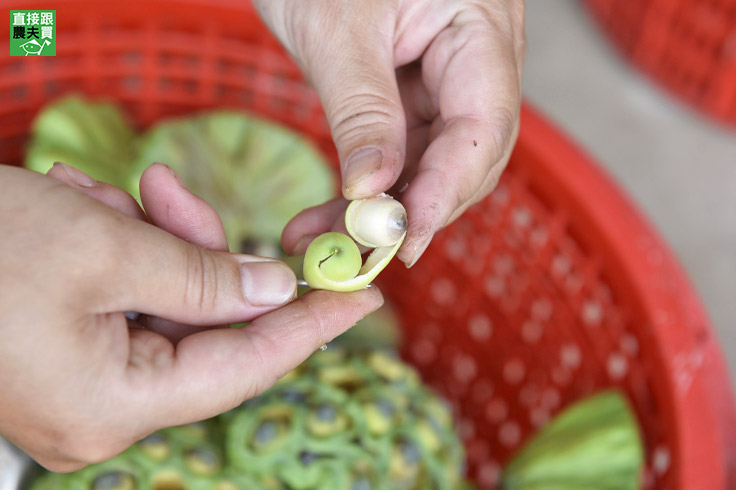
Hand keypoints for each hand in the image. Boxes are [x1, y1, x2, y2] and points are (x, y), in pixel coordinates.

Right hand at [0, 163, 381, 470]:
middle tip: (171, 195)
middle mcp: (103, 410)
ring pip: (163, 306)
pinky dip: (120, 253)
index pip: (248, 367)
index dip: (312, 326)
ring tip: (99, 198)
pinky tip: (84, 212)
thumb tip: (272, 290)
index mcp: (116, 405)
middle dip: (200, 253)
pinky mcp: (65, 354)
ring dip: (149, 243)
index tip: (363, 293)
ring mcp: (82, 386)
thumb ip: (202, 276)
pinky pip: (125, 302)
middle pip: (203, 329)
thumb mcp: (104, 248)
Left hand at [258, 0, 524, 265]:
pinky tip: (325, 216)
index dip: (446, 189)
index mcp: (481, 25)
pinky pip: (401, 151)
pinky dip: (365, 186)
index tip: (403, 239)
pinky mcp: (413, 93)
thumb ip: (363, 111)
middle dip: (414, 209)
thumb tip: (374, 193)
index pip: (483, 124)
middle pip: (466, 154)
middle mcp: (477, 58)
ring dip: (380, 209)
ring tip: (324, 243)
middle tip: (360, 252)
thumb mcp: (336, 30)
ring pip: (429, 162)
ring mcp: (445, 78)